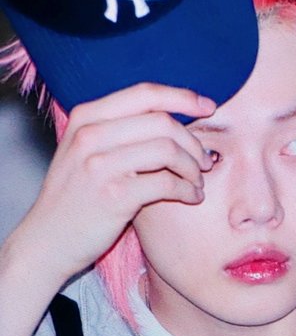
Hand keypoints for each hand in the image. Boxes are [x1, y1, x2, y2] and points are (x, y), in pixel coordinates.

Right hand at [20, 83, 215, 279]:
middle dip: (192, 141)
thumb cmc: (75, 196)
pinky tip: (191, 197)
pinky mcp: (114, 196)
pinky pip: (166, 183)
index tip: (207, 108)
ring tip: (197, 181)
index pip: (145, 94)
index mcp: (86, 117)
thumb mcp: (84, 150)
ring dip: (192, 167)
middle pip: (162, 121)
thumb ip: (117, 129)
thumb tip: (170, 115)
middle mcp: (90, 135)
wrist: (48, 241)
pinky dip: (187, 190)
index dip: (182, 97)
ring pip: (168, 150)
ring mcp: (100, 165)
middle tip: (204, 160)